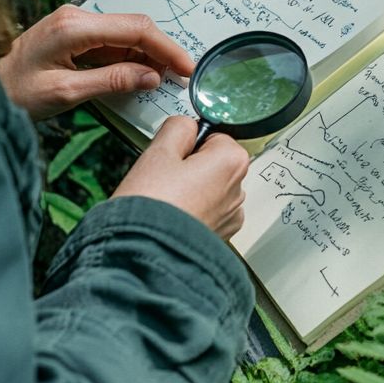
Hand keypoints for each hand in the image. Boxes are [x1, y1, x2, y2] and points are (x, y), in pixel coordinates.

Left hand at [0, 5, 195, 120]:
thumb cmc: (13, 93)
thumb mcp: (65, 93)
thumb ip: (111, 81)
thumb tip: (151, 77)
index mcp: (74, 26)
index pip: (135, 29)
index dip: (166, 48)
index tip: (186, 68)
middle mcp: (76, 16)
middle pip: (135, 26)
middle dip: (161, 50)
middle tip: (179, 76)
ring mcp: (75, 23)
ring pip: (126, 33)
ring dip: (146, 55)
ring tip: (161, 79)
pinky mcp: (74, 33)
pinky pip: (112, 41)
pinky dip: (130, 57)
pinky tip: (138, 74)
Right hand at [114, 116, 248, 237]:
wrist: (144, 256)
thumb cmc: (152, 205)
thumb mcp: (158, 151)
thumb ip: (178, 128)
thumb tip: (186, 126)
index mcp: (232, 162)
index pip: (213, 137)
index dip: (187, 145)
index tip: (170, 158)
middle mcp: (239, 190)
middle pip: (213, 164)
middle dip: (190, 168)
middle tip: (163, 181)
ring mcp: (231, 217)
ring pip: (209, 190)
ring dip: (191, 192)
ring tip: (166, 202)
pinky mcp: (220, 238)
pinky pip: (207, 214)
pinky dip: (192, 214)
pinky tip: (173, 217)